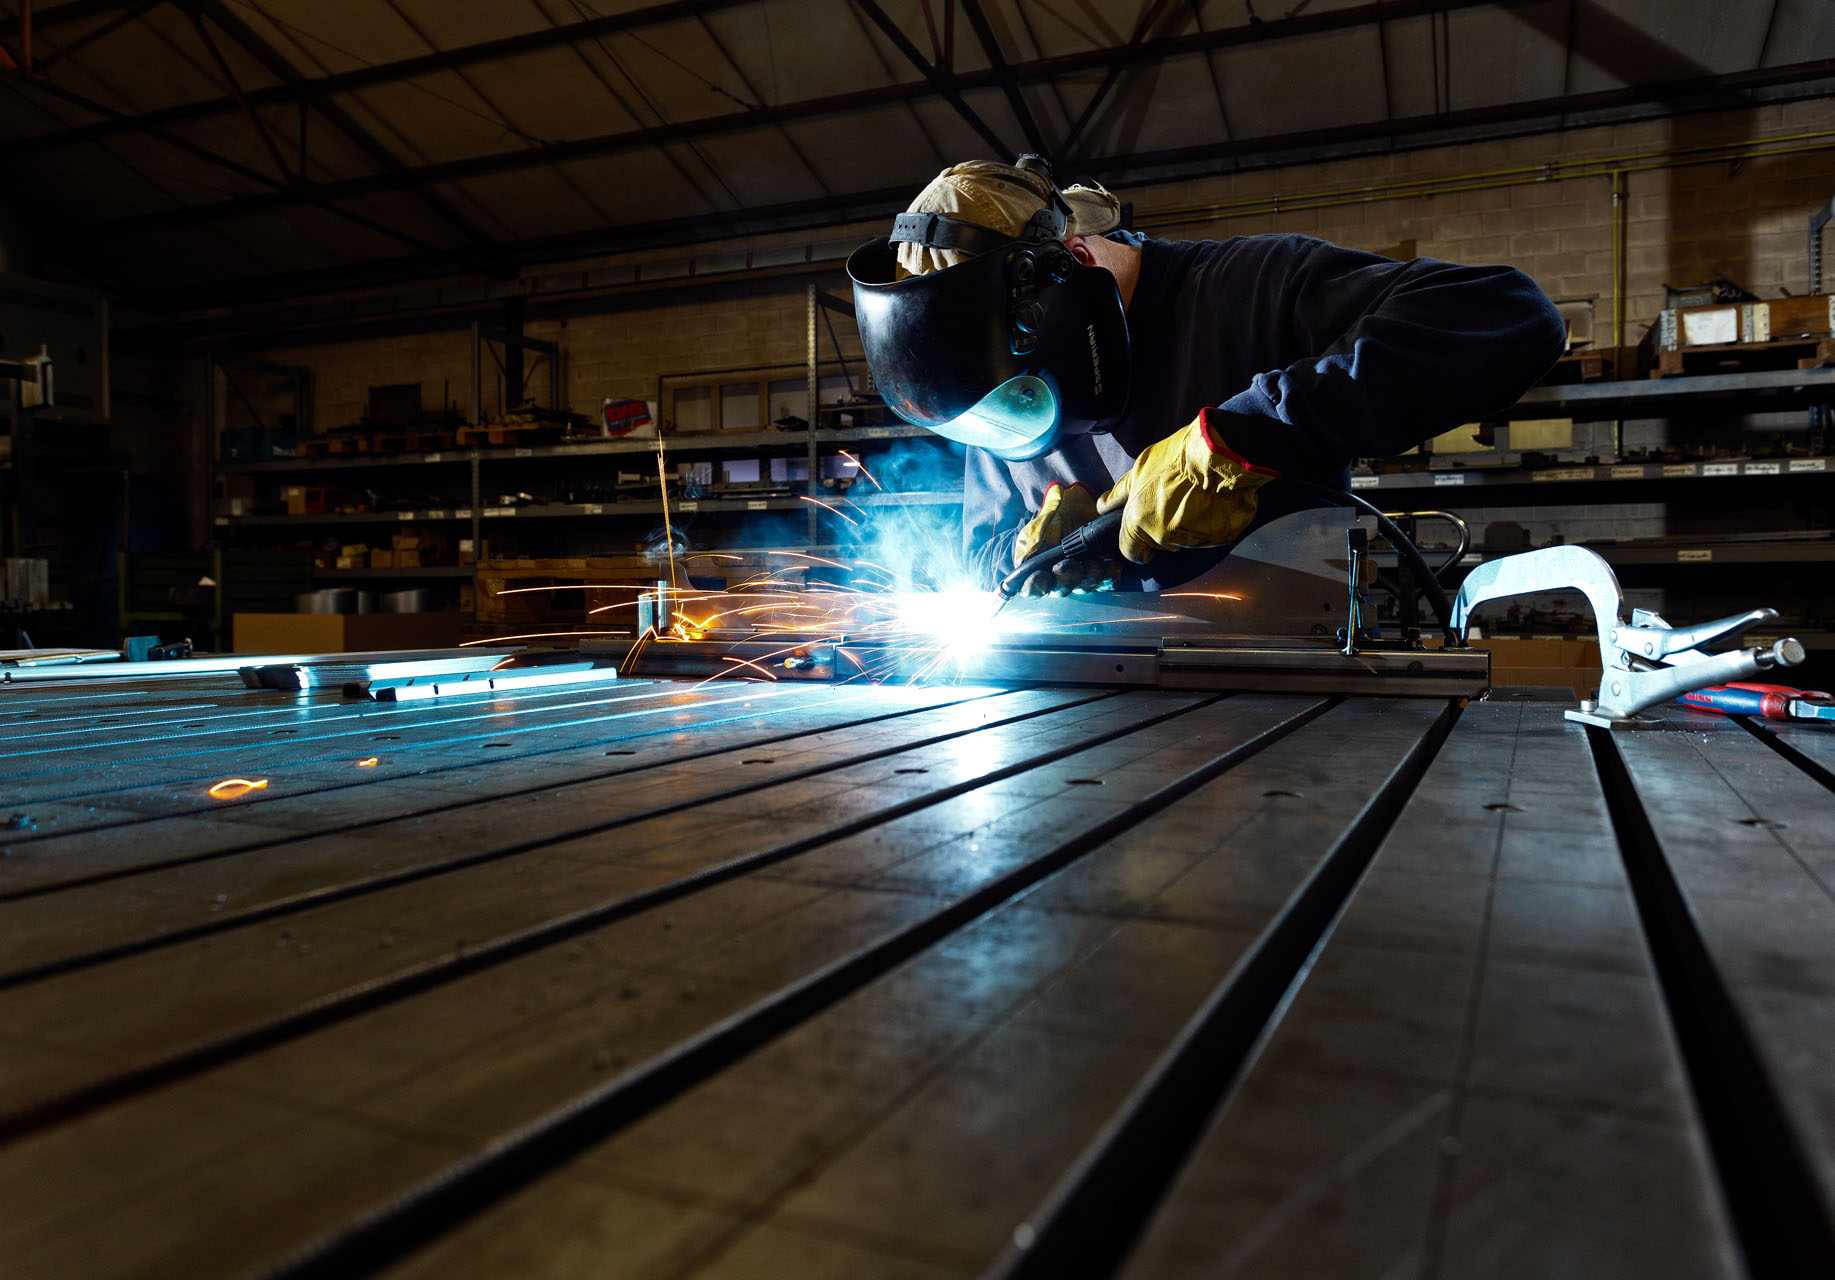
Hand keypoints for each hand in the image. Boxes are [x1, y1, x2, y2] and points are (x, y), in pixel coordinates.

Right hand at [1013, 483, 1117, 596]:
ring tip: (1092, 561)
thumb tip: (1022, 566)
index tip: (1040, 577)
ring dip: (1089, 575)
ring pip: (1086, 586)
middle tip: (1068, 565)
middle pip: (1062, 590)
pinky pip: (1108, 581)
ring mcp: (1082, 576)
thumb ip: (1032, 546)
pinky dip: (1110, 574)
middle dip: (1066, 578)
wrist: (1077, 503)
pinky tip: (1110, 564)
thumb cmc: (1054, 518)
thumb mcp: (1039, 528)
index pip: (1033, 589)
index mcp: (1040, 571)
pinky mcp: (1102, 570)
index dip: (1035, 587)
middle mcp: (1061, 578)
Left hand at [1097, 410, 1279, 562]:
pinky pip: (1207, 536)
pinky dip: (1207, 524)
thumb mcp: (1139, 469)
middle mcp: (1163, 538)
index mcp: (1139, 524)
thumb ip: (1120, 493)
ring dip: (1184, 525)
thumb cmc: (1176, 458)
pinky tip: (1209, 503)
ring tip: (1193, 498)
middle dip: (1160, 529)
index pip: (1130, 552)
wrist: (1220, 454)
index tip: (1142, 529)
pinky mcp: (1217, 538)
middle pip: (1158, 545)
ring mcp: (1192, 541)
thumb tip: (1102, 506)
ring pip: (1182, 541)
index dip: (1135, 542)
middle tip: (1171, 502)